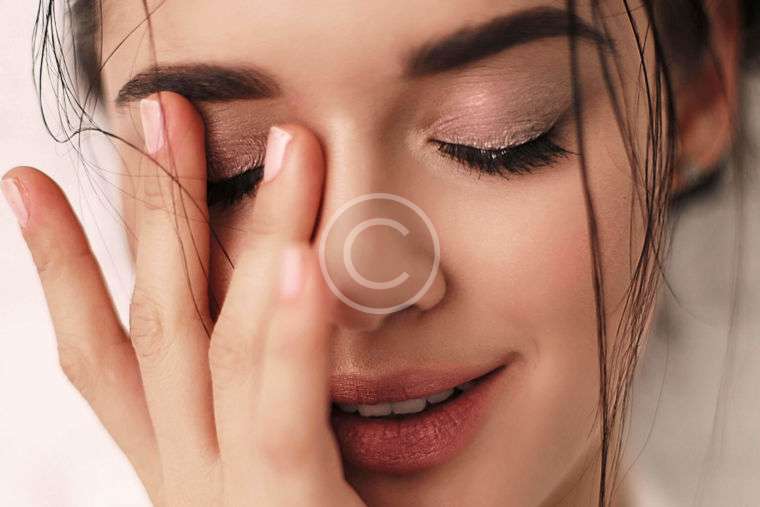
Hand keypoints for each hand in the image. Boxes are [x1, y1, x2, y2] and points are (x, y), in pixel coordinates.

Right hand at [2, 92, 363, 505]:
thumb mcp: (275, 465)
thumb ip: (269, 400)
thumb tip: (281, 308)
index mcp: (179, 461)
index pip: (105, 350)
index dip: (61, 268)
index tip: (35, 188)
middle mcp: (183, 469)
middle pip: (151, 317)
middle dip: (146, 212)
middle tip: (152, 115)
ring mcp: (221, 491)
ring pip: (202, 340)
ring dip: (206, 231)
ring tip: (205, 141)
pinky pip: (278, 411)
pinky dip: (286, 333)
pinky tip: (296, 259)